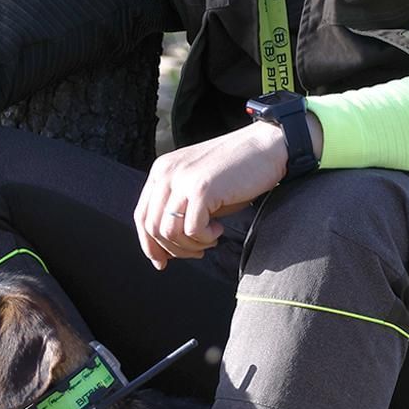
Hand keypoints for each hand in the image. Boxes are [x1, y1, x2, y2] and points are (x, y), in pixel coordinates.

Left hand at [135, 122, 289, 269]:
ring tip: (211, 238)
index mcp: (161, 171)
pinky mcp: (201, 189)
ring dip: (191, 245)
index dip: (149, 244)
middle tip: (198, 252)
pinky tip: (219, 229)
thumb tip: (166, 246)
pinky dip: (205, 238)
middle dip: (173, 250)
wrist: (266, 147)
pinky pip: (192, 230)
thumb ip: (178, 206)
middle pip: (152, 227)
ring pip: (169, 232)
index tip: (162, 262)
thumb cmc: (236, 171)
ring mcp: (182, 180)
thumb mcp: (197, 186)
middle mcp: (166, 173)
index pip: (141, 215)